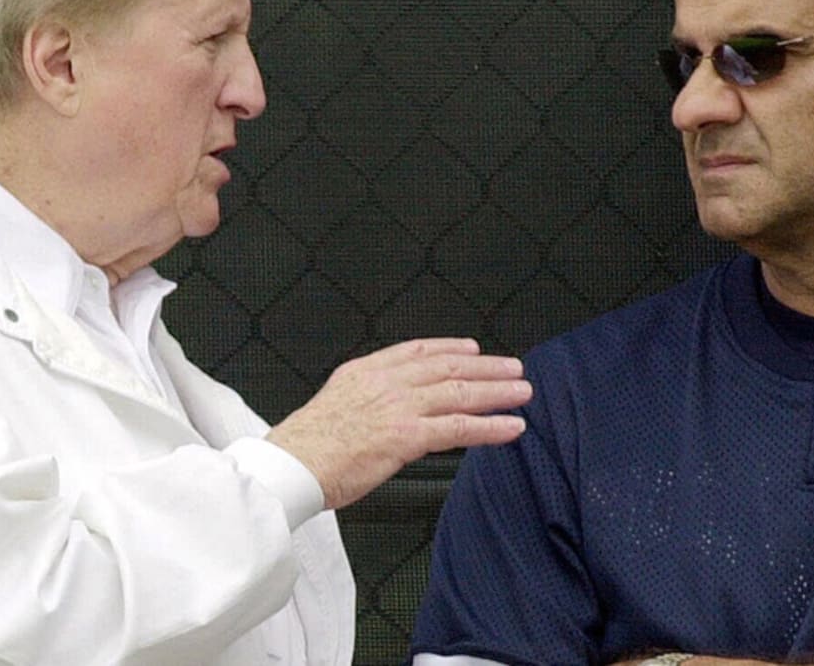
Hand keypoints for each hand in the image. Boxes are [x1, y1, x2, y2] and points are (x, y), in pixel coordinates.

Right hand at [266, 337, 531, 509]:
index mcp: (364, 371)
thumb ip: (362, 400)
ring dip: (497, 391)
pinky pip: (458, 428)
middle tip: (513, 367)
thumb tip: (381, 412)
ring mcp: (398, 407)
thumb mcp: (332, 405)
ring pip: (459, 393)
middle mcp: (385, 382)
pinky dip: (490, 426)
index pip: (416, 350)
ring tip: (523, 391)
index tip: (471, 349)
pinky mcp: (407, 436)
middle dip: (485, 367)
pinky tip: (512, 426)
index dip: (449, 348)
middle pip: (447, 367)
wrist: (290, 465)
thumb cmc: (304, 446)